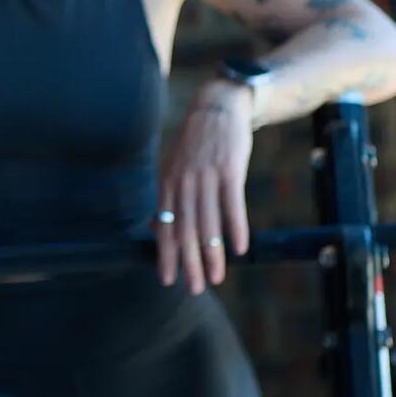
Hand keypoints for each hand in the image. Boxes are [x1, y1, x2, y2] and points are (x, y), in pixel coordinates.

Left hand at [154, 81, 253, 292]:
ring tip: (217, 277)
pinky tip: (239, 249)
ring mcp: (206, 176)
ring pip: (208, 223)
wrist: (218, 108)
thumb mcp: (172, 167)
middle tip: (195, 288)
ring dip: (212, 254)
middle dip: (189, 263)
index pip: (164, 227)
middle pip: (185, 230)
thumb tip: (156, 228)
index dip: (166, 255)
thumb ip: (167, 198)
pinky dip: (235, 228)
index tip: (168, 280)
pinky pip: (232, 205)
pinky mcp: (229, 169)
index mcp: (166, 184)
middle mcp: (183, 182)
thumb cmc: (195, 144)